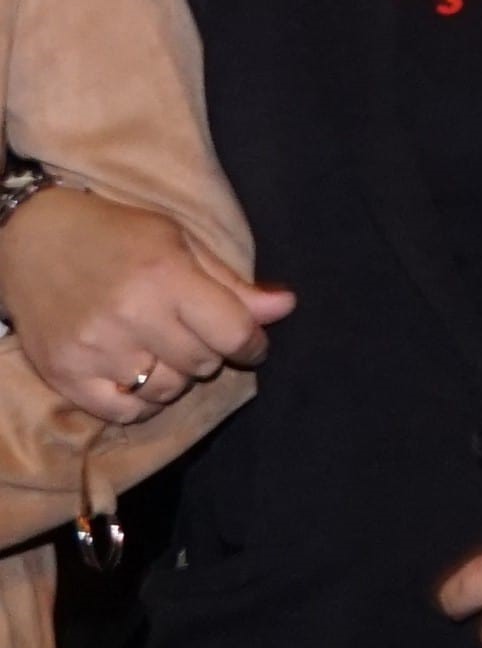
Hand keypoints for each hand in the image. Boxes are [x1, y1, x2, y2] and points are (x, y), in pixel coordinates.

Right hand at [0, 184, 288, 425]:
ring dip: (174, 377)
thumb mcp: (179, 242)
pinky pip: (124, 412)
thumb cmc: (116, 235)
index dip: (254, 343)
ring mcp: (95, 349)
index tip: (252, 343)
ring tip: (160, 350)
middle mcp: (130, 316)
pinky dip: (140, 402)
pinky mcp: (64, 374)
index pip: (234, 333)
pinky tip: (137, 375)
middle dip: (209, 353)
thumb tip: (286, 308)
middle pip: (202, 364)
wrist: (29, 239)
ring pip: (166, 391)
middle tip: (191, 334)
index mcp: (165, 276)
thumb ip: (232, 284)